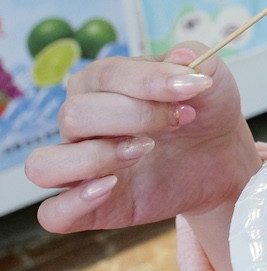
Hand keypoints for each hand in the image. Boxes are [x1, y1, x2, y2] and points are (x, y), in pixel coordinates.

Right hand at [24, 44, 260, 235]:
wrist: (219, 155)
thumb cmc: (202, 109)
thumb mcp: (209, 76)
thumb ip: (194, 58)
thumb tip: (179, 56)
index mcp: (98, 83)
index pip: (104, 76)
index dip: (148, 82)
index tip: (192, 88)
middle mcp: (78, 124)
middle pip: (74, 116)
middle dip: (134, 117)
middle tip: (176, 121)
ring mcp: (79, 168)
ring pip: (44, 165)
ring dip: (94, 158)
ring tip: (141, 151)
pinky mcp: (90, 207)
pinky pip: (53, 214)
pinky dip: (75, 203)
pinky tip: (112, 187)